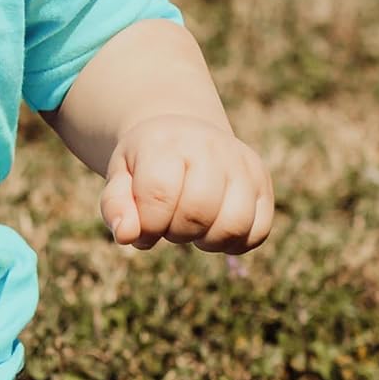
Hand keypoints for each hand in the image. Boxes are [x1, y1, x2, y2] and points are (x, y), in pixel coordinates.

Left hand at [100, 115, 273, 253]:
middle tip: (167, 225)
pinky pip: (258, 232)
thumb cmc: (144, 165)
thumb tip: (126, 236)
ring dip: (206, 241)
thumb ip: (115, 206)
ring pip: (234, 225)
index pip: (160, 194)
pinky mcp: (263, 182)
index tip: (141, 230)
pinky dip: (233, 243)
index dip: (148, 225)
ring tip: (191, 228)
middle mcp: (211, 147)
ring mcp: (242, 164)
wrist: (181, 135)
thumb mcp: (119, 178)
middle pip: (199, 212)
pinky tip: (212, 230)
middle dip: (176, 233)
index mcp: (166, 143)